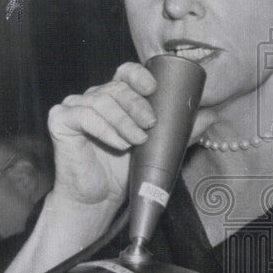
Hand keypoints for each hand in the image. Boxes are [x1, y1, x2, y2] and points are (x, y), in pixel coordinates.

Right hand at [48, 62, 216, 209]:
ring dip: (124, 121)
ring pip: (102, 100)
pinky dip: (105, 129)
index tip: (153, 89)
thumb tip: (211, 115)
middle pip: (116, 86)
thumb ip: (180, 130)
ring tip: (136, 141)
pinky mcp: (60, 121)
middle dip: (136, 104)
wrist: (97, 199)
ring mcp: (74, 107)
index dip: (139, 75)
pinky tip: (119, 144)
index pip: (126, 73)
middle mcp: (93, 97)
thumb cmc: (122, 171)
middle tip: (150, 125)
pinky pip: (84, 115)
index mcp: (115, 98)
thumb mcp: (156, 147)